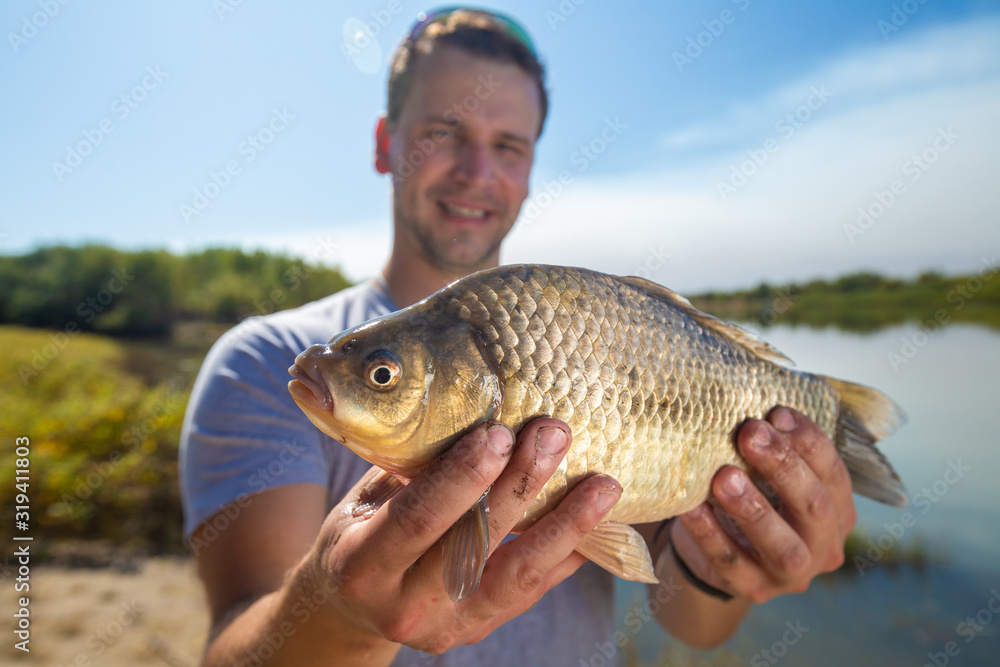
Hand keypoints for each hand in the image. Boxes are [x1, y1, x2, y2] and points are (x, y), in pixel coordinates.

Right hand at [301, 418, 621, 655]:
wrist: (352, 606)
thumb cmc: (358, 529)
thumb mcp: (364, 497)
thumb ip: (408, 468)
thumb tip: (469, 412)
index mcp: (362, 565)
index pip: (417, 520)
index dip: (460, 478)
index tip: (497, 432)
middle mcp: (403, 606)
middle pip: (475, 544)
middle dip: (521, 486)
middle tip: (554, 435)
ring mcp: (446, 626)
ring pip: (517, 577)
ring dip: (566, 527)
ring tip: (604, 486)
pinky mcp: (477, 630)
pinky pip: (532, 591)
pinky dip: (567, 554)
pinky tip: (599, 520)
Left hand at [671, 406, 855, 602]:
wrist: (720, 552)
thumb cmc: (750, 495)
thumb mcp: (769, 473)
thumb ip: (773, 445)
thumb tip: (753, 399)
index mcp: (838, 511)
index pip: (834, 474)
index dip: (808, 442)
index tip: (775, 412)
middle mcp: (824, 546)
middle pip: (813, 507)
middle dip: (783, 467)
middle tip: (750, 434)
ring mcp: (790, 575)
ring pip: (782, 546)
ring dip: (753, 508)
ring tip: (724, 476)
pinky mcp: (753, 591)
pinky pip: (731, 563)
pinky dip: (710, 535)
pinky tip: (690, 508)